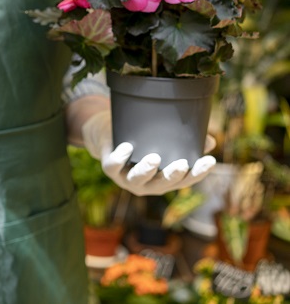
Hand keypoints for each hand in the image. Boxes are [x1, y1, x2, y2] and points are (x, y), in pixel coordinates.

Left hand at [81, 112, 216, 195]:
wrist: (108, 134)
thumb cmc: (140, 138)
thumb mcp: (162, 139)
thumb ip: (185, 142)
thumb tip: (211, 141)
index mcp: (162, 180)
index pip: (183, 181)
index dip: (197, 174)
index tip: (210, 161)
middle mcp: (145, 184)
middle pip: (160, 185)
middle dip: (171, 176)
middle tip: (182, 164)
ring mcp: (125, 178)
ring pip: (136, 180)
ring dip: (145, 171)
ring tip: (154, 158)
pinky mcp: (108, 168)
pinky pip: (113, 166)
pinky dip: (120, 158)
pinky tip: (127, 148)